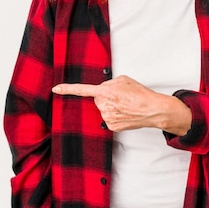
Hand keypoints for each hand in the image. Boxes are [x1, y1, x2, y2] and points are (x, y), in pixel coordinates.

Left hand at [52, 75, 191, 133]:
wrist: (153, 110)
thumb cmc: (140, 93)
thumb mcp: (123, 80)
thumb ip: (108, 83)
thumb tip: (102, 90)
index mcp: (106, 91)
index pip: (82, 90)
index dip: (67, 89)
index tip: (55, 89)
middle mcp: (104, 105)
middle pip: (97, 99)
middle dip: (105, 96)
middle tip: (120, 97)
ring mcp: (107, 117)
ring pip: (103, 109)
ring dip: (111, 106)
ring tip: (125, 105)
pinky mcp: (111, 127)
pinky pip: (108, 118)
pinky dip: (115, 115)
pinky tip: (125, 114)